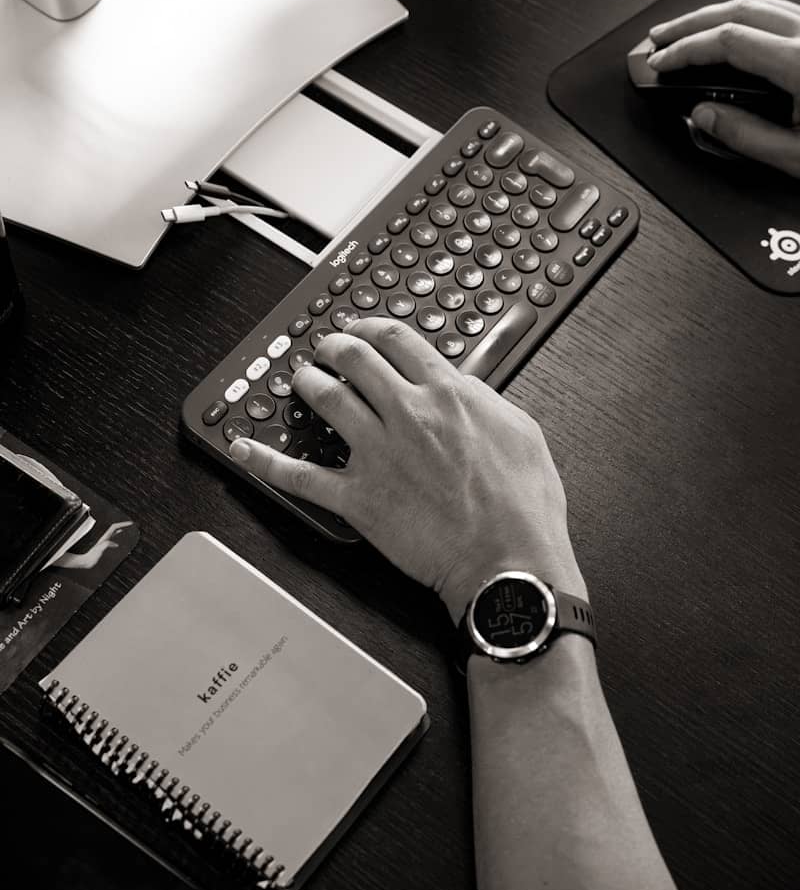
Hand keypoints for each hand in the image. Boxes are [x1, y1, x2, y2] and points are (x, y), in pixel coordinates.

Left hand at [230, 319, 584, 622]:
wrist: (509, 561)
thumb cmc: (523, 505)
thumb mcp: (520, 430)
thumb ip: (484, 399)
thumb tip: (461, 384)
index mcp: (448, 394)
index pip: (396, 339)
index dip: (369, 328)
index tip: (360, 330)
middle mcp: (408, 414)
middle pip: (353, 359)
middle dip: (331, 346)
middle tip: (325, 349)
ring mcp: (377, 454)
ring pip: (324, 400)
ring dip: (305, 383)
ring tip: (300, 380)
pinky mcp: (358, 498)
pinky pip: (301, 476)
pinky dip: (267, 461)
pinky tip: (245, 449)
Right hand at [647, 0, 799, 176]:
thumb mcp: (798, 157)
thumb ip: (747, 136)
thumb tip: (705, 116)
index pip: (728, 40)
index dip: (685, 49)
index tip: (661, 61)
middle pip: (739, 9)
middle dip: (691, 22)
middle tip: (660, 37)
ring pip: (762, 3)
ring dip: (719, 13)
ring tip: (691, 29)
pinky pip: (782, 10)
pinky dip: (750, 14)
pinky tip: (738, 27)